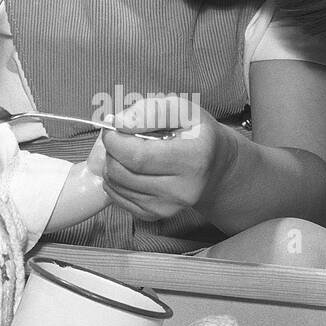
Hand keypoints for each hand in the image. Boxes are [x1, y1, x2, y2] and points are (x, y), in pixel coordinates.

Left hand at [101, 95, 233, 221]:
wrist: (215, 166)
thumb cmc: (196, 134)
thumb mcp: (181, 109)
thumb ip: (150, 111)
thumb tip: (119, 123)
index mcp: (193, 159)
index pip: (137, 156)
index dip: (115, 140)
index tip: (112, 127)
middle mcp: (182, 190)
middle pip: (122, 173)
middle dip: (111, 151)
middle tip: (119, 137)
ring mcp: (168, 207)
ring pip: (116, 186)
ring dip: (111, 165)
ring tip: (128, 151)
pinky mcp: (155, 216)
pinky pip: (118, 198)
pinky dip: (116, 180)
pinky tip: (131, 168)